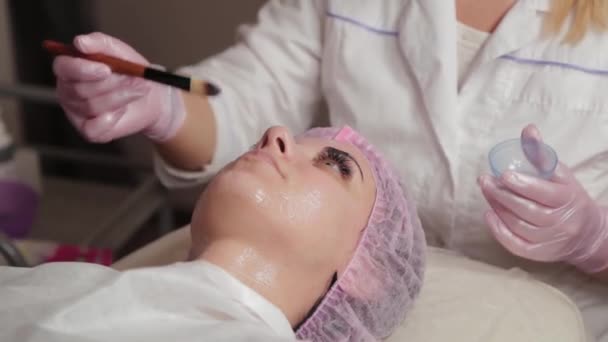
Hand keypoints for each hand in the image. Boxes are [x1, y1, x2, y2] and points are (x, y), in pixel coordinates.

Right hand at [53, 32, 184, 142]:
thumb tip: (80, 42)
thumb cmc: (130, 71)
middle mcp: (67, 90)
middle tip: (131, 79)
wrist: (151, 96)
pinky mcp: (88, 131)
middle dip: (110, 84)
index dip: (82, 69)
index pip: (63, 67)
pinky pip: (96, 127)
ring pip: (92, 106)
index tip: (106, 69)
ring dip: (119, 97)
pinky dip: (115, 117)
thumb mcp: (119, 50)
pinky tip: (122, 110)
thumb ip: (99, 42)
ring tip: (135, 90)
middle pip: (79, 89)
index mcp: (69, 68)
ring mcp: (76, 112)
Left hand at [478, 124, 607, 272]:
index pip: (544, 193)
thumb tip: (528, 129)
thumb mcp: (560, 175)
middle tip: (485, 180)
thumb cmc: (566, 197)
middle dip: (502, 194)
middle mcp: (560, 221)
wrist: (587, 233)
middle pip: (527, 210)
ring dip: (498, 207)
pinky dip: (499, 231)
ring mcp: (549, 240)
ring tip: (486, 191)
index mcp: (567, 198)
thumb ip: (541, 154)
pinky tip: (488, 215)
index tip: (504, 174)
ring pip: (518, 225)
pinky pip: (516, 245)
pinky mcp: (538, 254)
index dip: (524, 184)